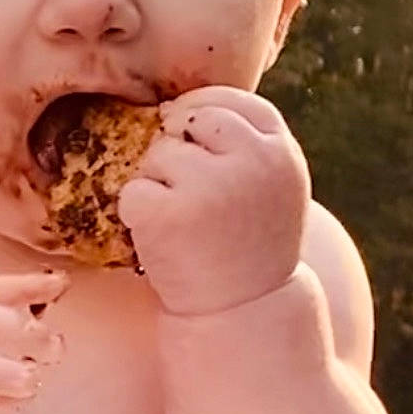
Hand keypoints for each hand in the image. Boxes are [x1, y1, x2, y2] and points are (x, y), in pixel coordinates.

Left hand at [118, 88, 309, 316]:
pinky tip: (162, 240)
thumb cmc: (248, 246)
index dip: (202, 114)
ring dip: (156, 184)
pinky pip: (132, 191)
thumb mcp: (268, 187)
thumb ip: (244, 145)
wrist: (245, 312)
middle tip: (185, 191)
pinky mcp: (170, 214)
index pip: (231, 100)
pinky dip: (136, 214)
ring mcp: (211, 186)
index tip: (190, 138)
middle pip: (189, 118)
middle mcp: (252, 161)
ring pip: (157, 154)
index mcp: (280, 151)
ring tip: (183, 224)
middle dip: (176, 146)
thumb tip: (172, 109)